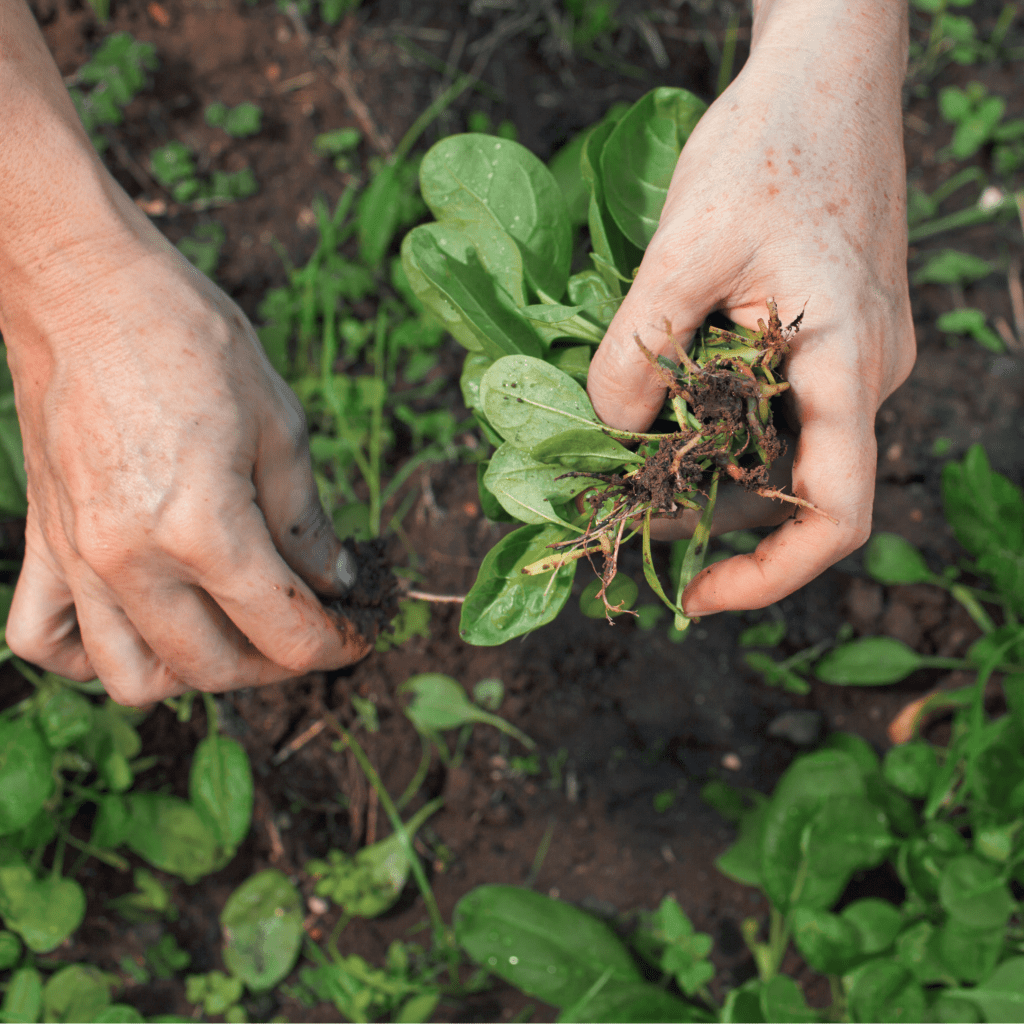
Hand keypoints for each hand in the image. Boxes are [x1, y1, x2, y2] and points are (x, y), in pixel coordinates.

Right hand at [1, 220, 369, 705]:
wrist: (87, 288)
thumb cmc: (191, 339)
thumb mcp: (282, 427)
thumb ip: (308, 523)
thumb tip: (336, 579)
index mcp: (203, 529)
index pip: (286, 633)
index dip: (338, 644)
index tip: (361, 630)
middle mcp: (131, 561)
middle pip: (215, 668)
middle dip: (280, 663)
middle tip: (311, 626)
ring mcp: (78, 558)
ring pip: (132, 678)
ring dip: (193, 671)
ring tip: (233, 630)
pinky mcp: (43, 540)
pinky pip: (44, 639)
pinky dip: (92, 653)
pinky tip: (139, 621)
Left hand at [587, 0, 914, 616]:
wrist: (825, 76)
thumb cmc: (770, 148)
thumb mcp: (686, 247)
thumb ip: (642, 349)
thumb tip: (605, 430)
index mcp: (848, 366)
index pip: (835, 515)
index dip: (770, 578)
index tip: (697, 595)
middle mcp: (864, 376)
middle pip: (797, 491)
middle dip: (715, 519)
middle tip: (626, 515)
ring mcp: (852, 358)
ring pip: (782, 450)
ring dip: (711, 468)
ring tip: (630, 462)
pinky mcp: (829, 336)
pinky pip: (780, 408)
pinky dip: (721, 425)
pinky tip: (664, 407)